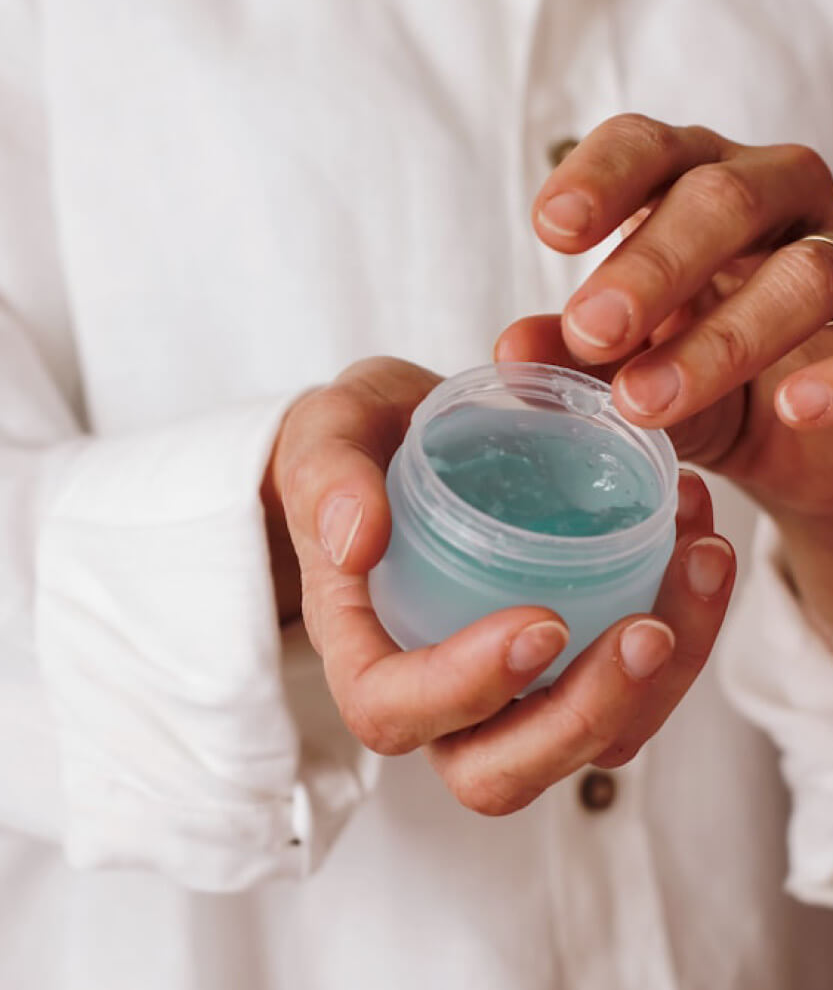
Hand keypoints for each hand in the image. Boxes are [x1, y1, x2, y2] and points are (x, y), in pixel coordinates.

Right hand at [263, 356, 734, 813]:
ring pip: (582, 742)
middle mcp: (435, 691)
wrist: (406, 436)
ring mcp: (506, 687)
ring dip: (659, 679)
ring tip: (699, 561)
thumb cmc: (356, 445)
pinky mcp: (563, 658)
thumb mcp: (327, 436)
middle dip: (582, 719)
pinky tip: (698, 542)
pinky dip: (684, 628)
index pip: (394, 711)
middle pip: (497, 771)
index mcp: (363, 647)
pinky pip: (626, 688)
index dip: (466, 691)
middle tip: (649, 630)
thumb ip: (328, 478)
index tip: (542, 622)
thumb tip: (357, 538)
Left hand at [498, 114, 832, 631]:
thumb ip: (577, 360)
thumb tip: (511, 350)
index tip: (553, 227)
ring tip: (644, 400)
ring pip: (804, 270)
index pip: (649, 147)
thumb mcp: (632, 366)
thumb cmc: (700, 376)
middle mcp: (772, 201)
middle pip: (721, 199)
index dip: (603, 177)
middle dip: (651, 265)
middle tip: (589, 329)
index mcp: (692, 189)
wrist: (792, 435)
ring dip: (724, 339)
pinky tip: (796, 408)